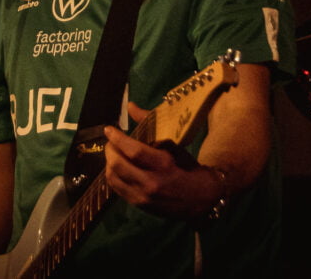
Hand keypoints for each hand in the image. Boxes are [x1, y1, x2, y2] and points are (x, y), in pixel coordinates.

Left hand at [102, 103, 221, 219]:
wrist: (201, 199)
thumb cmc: (188, 167)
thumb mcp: (174, 145)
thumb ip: (150, 124)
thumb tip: (130, 106)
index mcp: (163, 165)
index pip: (133, 151)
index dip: (117, 138)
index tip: (109, 129)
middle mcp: (151, 182)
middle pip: (118, 165)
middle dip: (110, 150)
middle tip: (111, 142)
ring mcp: (143, 196)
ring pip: (113, 178)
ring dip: (108, 163)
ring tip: (113, 154)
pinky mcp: (139, 205)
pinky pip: (116, 189)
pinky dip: (113, 175)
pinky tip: (117, 168)